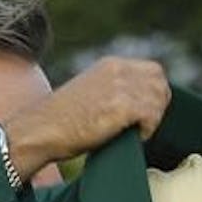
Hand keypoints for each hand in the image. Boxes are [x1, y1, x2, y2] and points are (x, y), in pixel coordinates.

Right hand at [3, 57, 170, 182]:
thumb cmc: (63, 121)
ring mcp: (120, 86)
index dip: (154, 94)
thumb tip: (144, 102)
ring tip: (134, 132)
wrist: (41, 130)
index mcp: (111, 64)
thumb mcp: (93, 92)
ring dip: (152, 120)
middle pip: (160, 84)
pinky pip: (151, 116)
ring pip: (158, 101)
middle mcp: (118, 70)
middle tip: (142, 125)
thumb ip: (116, 89)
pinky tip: (132, 137)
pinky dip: (147, 131)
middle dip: (157, 106)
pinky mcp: (121, 106)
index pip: (154, 72)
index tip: (144, 114)